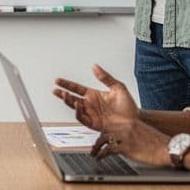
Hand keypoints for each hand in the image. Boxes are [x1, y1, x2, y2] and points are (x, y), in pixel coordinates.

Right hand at [53, 64, 169, 166]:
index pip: (77, 88)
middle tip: (55, 89)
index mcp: (94, 95)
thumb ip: (106, 77)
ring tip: (64, 95)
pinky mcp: (93, 123)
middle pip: (72, 98)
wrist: (134, 122)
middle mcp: (90, 104)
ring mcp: (91, 114)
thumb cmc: (128, 108)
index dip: (67, 84)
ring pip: (74, 107)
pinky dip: (77, 111)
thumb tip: (95, 66)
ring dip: (68, 101)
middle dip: (63, 94)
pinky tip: (77, 103)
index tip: (58, 81)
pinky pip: (81, 117)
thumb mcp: (118, 87)